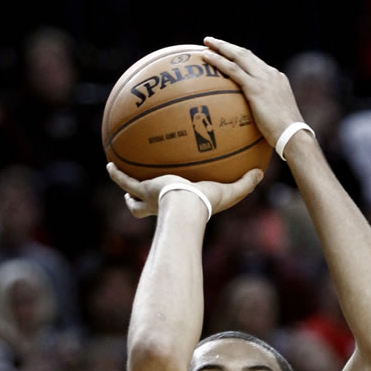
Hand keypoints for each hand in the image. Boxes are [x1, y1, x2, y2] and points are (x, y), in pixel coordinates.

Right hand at [106, 162, 261, 218]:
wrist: (187, 206)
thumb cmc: (207, 204)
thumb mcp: (229, 192)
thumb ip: (245, 183)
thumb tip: (261, 173)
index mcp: (177, 206)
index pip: (173, 207)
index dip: (171, 203)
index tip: (166, 196)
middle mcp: (160, 204)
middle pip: (143, 207)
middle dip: (136, 201)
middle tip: (132, 194)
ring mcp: (149, 196)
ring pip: (131, 196)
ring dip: (124, 187)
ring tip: (116, 173)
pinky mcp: (142, 189)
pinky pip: (125, 180)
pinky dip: (116, 174)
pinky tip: (108, 164)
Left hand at [202, 37, 304, 147]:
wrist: (293, 135)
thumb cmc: (285, 135)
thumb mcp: (278, 118)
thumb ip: (267, 113)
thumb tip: (258, 123)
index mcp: (277, 79)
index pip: (256, 63)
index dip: (241, 56)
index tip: (229, 53)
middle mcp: (271, 74)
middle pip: (246, 54)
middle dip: (228, 46)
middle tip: (212, 41)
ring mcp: (263, 79)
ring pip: (238, 56)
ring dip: (221, 47)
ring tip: (206, 43)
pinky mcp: (255, 88)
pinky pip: (233, 70)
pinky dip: (218, 61)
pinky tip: (207, 57)